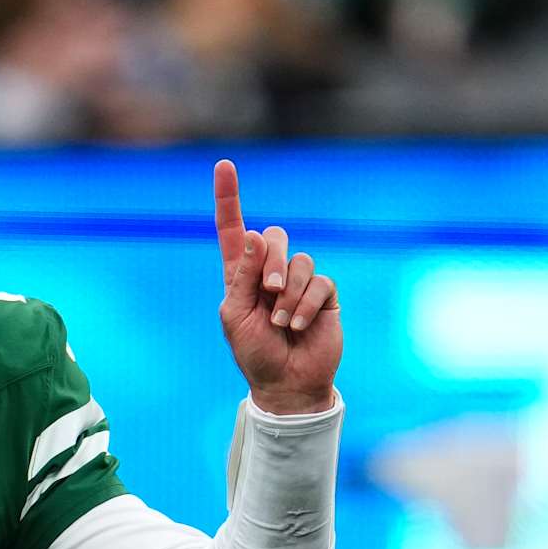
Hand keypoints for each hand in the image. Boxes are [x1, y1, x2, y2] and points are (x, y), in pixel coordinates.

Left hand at [214, 157, 340, 415]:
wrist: (287, 384)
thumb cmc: (254, 354)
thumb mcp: (236, 317)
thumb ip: (243, 277)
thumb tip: (257, 234)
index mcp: (241, 275)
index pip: (234, 230)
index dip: (229, 198)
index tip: (224, 165)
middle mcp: (270, 273)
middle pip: (275, 236)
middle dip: (272, 263)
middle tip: (268, 293)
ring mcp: (299, 282)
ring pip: (300, 260)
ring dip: (289, 294)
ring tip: (281, 322)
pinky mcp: (324, 294)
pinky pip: (319, 282)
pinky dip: (306, 305)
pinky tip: (298, 326)